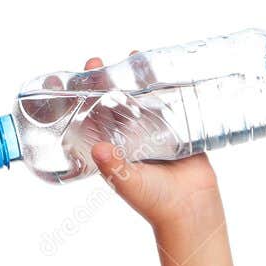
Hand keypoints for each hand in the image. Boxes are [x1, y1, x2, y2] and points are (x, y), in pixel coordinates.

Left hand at [82, 53, 221, 231]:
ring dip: (137, 78)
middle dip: (106, 82)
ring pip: (142, 99)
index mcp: (114, 150)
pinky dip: (167, 85)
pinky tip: (165, 67)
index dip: (83, 101)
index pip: (94, 120)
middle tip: (97, 62)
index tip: (74, 82)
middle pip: (115, 103)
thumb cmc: (155, 202)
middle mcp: (132, 138)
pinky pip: (171, 102)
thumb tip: (97, 148)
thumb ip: (114, 166)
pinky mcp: (178, 128)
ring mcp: (155, 132)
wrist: (191, 210)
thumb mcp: (129, 183)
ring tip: (131, 56)